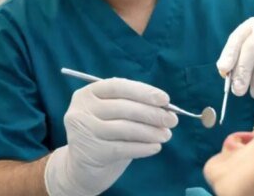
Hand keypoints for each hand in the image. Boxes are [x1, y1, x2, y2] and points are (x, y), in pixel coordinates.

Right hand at [44, 78, 177, 195]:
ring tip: (166, 135)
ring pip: (124, 128)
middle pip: (123, 107)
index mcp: (88, 93)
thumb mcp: (111, 115)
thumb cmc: (104, 134)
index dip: (143, 91)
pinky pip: (123, 148)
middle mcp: (82, 110)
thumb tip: (165, 108)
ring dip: (150, 131)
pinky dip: (142, 147)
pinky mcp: (91, 152)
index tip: (165, 100)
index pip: (117, 86)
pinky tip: (155, 147)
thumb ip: (131, 106)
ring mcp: (85, 131)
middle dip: (152, 113)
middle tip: (172, 120)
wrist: (82, 168)